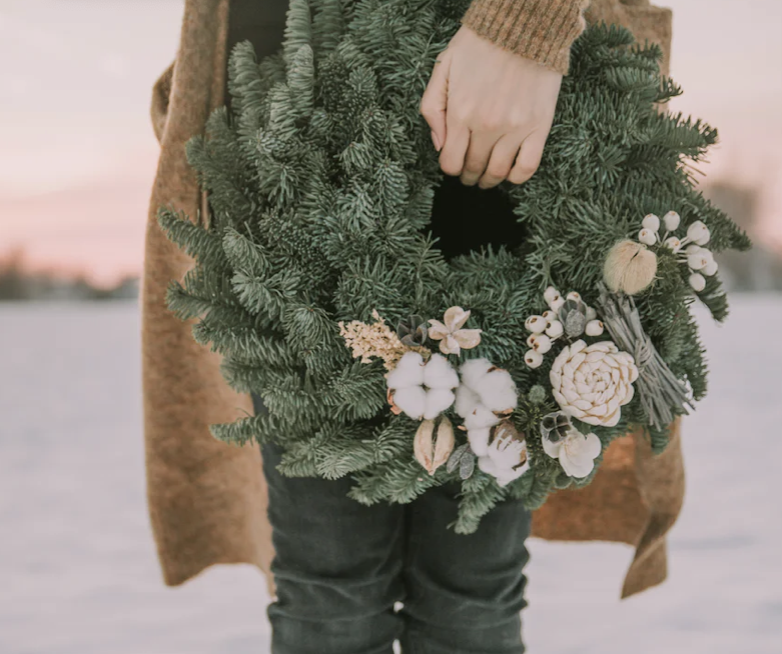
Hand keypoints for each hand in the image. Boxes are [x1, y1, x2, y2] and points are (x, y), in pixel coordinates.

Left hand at [420, 26, 562, 188]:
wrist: (523, 24)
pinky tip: (510, 173)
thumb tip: (438, 144)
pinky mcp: (539, 126)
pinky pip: (528, 167)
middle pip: (473, 169)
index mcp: (461, 113)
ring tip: (487, 177)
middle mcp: (486, 125)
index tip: (454, 164)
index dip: (450, 168)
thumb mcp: (443, 69)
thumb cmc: (479, 44)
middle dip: (468, 176)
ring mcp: (514, 128)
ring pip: (497, 172)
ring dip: (489, 180)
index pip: (450, 162)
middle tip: (469, 174)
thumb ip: (432, 108)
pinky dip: (516, 177)